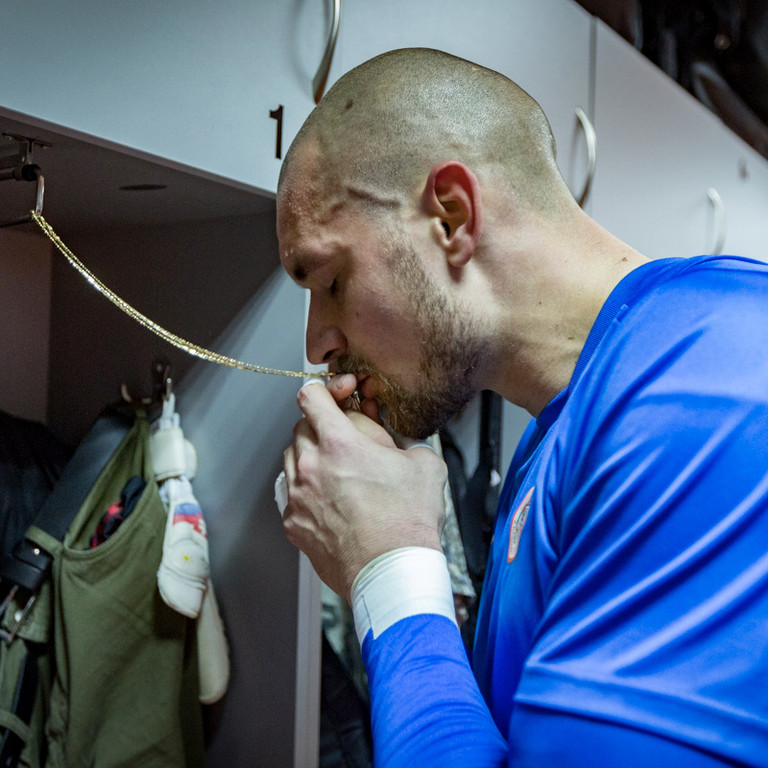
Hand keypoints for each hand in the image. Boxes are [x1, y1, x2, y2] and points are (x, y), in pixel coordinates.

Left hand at [282, 375, 446, 600]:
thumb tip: (392, 441)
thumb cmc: (408, 521)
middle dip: (322, 426)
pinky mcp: (294, 524)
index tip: (339, 397)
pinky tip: (333, 501)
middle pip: (301, 427)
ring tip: (341, 473)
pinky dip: (308, 491)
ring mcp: (297, 497)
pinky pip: (292, 495)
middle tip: (348, 440)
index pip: (310, 395)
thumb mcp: (423, 463)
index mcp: (339, 442)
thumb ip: (401, 440)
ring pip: (292, 459)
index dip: (325, 391)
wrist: (392, 572)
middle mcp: (310, 466)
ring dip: (312, 457)